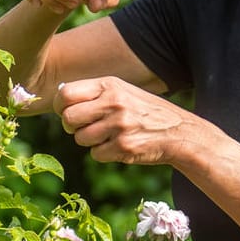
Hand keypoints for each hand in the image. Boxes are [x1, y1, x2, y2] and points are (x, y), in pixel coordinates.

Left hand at [55, 77, 198, 164]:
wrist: (178, 132)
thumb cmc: (144, 112)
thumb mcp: (124, 92)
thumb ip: (95, 94)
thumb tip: (62, 100)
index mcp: (110, 85)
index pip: (66, 94)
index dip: (61, 106)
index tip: (66, 112)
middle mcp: (114, 103)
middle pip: (69, 118)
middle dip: (72, 127)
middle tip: (83, 128)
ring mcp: (119, 126)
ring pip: (81, 138)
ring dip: (90, 141)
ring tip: (108, 136)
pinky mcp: (124, 147)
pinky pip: (96, 154)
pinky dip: (103, 153)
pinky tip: (119, 146)